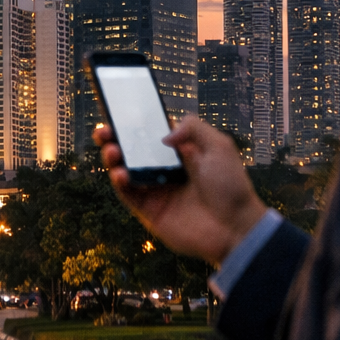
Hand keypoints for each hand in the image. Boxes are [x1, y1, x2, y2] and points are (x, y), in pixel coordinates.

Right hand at [95, 115, 269, 266]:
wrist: (235, 226)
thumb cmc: (230, 186)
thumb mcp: (218, 146)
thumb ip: (192, 127)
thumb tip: (164, 136)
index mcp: (181, 152)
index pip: (152, 133)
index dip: (135, 124)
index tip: (119, 113)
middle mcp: (165, 169)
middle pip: (133, 151)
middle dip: (115, 138)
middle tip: (104, 131)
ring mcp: (156, 190)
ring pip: (126, 170)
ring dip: (113, 158)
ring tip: (111, 150)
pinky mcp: (149, 211)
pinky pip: (128, 194)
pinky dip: (119, 182)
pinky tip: (120, 173)